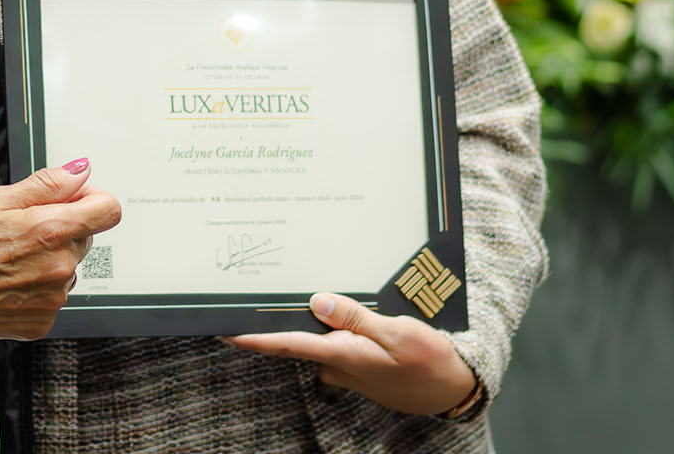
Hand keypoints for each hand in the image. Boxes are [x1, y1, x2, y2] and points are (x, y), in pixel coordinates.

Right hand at [0, 158, 121, 341]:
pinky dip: (37, 288)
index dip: (91, 199)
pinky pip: (52, 296)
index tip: (73, 200)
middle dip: (63, 228)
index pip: (108, 211)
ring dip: (49, 260)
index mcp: (53, 231)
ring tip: (9, 259)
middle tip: (22, 230)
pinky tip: (8, 282)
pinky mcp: (42, 322)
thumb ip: (47, 184)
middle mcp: (60, 267)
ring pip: (67, 268)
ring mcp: (53, 299)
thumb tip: (80, 172)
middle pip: (86, 238)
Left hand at [223, 292, 477, 415]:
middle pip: (296, 336)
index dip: (251, 338)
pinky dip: (332, 324)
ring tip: (309, 284)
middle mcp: (336, 363)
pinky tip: (339, 306)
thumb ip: (354, 317)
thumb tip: (317, 301)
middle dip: (280, 314)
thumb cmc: (428, 361)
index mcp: (342, 354)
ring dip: (312, 316)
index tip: (222, 329)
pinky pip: (334, 340)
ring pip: (318, 336)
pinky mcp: (355, 364)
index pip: (286, 344)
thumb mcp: (397, 332)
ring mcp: (345, 366)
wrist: (451, 389)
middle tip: (262, 286)